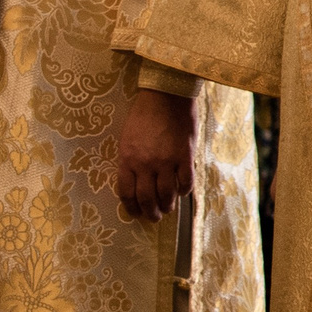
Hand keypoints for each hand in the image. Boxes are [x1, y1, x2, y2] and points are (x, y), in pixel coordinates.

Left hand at [116, 87, 195, 222]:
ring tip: (169, 208)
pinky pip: (185, 182)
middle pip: (147, 199)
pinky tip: (182, 190)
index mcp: (127, 159)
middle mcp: (145, 164)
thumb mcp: (128, 138)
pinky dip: (184, 190)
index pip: (126, 193)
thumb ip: (131, 160)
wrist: (165, 94)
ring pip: (167, 195)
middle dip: (151, 213)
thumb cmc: (144, 113)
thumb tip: (137, 181)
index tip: (135, 213)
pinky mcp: (184, 156)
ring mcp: (166, 161)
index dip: (131, 208)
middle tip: (155, 217)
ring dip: (168, 205)